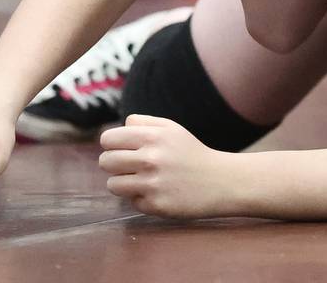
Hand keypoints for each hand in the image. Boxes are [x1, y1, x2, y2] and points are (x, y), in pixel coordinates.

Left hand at [100, 115, 232, 218]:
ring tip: (142, 180)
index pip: (108, 139)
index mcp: (153, 136)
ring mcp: (152, 184)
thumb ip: (144, 122)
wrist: (220, 181)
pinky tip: (158, 192)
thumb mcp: (172, 129)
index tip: (120, 149)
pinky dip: (141, 198)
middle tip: (130, 166)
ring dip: (123, 183)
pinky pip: (131, 201)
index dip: (111, 144)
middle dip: (114, 164)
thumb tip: (120, 127)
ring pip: (113, 184)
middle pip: (106, 162)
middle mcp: (150, 159)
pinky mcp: (155, 205)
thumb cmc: (192, 153)